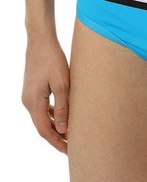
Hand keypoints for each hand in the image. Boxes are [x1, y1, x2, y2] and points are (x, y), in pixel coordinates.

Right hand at [21, 34, 69, 153]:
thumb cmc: (52, 59)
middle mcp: (28, 102)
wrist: (40, 40)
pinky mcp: (33, 89)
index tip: (70, 151)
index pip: (45, 131)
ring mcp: (29, 95)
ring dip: (55, 125)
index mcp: (33, 103)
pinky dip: (52, 114)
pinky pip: (42, 107)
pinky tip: (62, 115)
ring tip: (70, 132)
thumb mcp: (62, 83)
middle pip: (43, 126)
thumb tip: (63, 129)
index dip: (57, 142)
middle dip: (57, 136)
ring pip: (42, 117)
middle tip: (73, 145)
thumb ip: (63, 107)